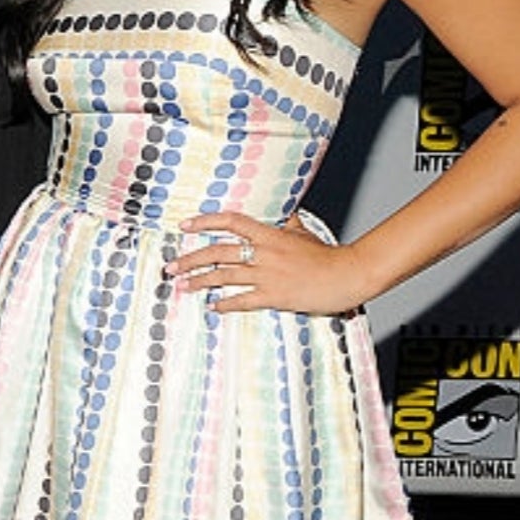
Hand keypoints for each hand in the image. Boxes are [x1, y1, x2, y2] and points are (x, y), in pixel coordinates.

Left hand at [173, 212, 367, 315]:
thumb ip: (285, 223)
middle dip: (190, 260)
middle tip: (171, 267)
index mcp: (270, 235)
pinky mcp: (274, 296)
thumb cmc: (326, 255)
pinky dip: (225, 304)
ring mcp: (268, 275)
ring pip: (224, 276)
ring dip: (200, 281)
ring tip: (183, 285)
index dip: (205, 222)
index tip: (184, 226)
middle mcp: (265, 253)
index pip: (232, 222)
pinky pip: (242, 300)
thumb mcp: (302, 232)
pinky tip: (213, 307)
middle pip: (219, 252)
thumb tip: (278, 212)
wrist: (348, 275)